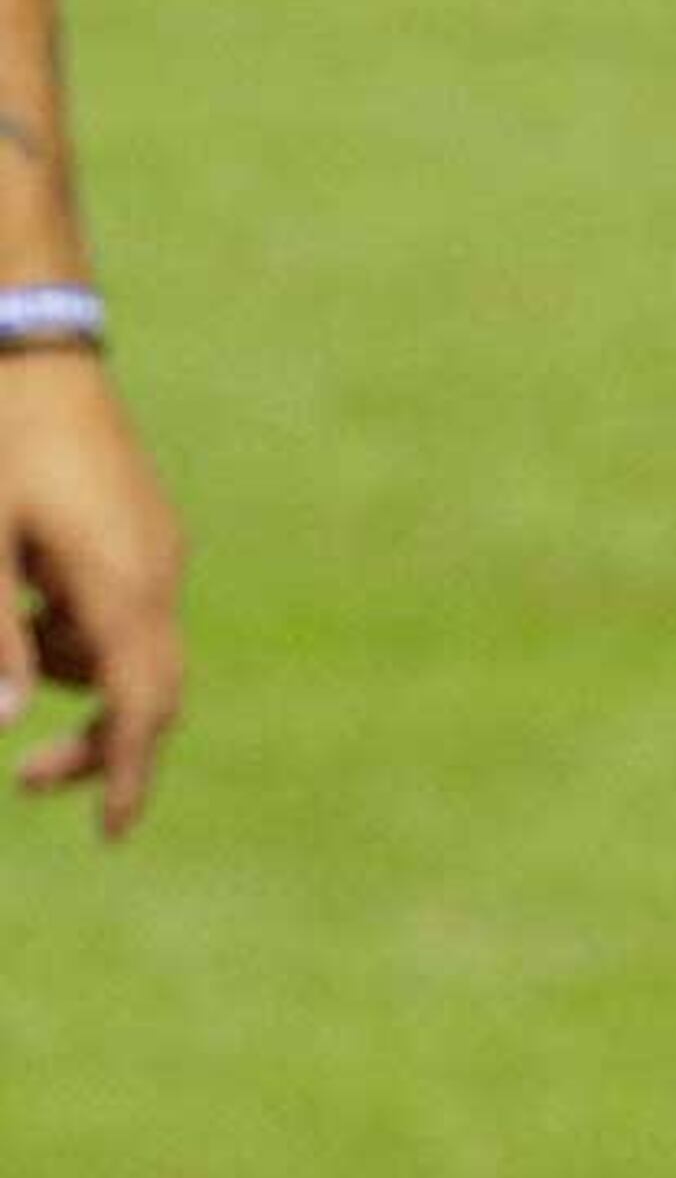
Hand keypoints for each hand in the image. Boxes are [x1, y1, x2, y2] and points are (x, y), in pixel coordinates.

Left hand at [0, 349, 185, 839]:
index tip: (112, 833)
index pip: (144, 703)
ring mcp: (155, 546)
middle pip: (152, 688)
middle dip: (102, 743)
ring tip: (1, 631)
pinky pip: (120, 606)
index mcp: (125, 583)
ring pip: (127, 648)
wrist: (28, 344)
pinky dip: (73, 630)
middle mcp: (158, 571)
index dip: (130, 773)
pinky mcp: (141, 528)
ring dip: (70, 675)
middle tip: (25, 781)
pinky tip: (20, 590)